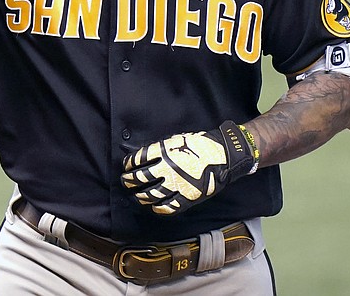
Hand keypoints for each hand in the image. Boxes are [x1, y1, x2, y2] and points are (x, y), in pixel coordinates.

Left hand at [121, 121, 258, 214]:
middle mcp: (167, 169)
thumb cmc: (200, 145)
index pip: (138, 160)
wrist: (223, 155)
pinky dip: (157, 208)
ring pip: (150, 195)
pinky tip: (154, 206)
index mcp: (164, 152)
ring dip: (140, 196)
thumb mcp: (176, 141)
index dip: (129, 164)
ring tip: (136, 195)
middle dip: (129, 181)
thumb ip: (160, 150)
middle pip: (140, 178)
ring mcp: (176, 185)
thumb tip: (144, 158)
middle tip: (125, 182)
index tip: (126, 167)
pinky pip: (167, 207)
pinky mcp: (186, 197)